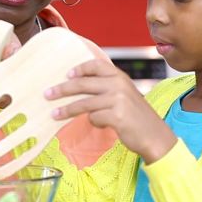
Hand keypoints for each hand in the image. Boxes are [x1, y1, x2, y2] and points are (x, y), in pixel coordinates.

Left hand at [45, 59, 176, 163]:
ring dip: (66, 110)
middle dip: (62, 89)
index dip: (79, 69)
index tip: (66, 75)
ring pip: (84, 103)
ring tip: (54, 115)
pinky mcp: (117, 116)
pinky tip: (101, 124)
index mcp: (120, 77)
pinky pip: (94, 118)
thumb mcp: (125, 95)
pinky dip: (94, 122)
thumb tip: (78, 87)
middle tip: (47, 94)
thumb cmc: (137, 117)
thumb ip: (108, 88)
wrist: (155, 135)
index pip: (96, 65)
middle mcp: (119, 85)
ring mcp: (118, 100)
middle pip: (83, 84)